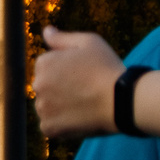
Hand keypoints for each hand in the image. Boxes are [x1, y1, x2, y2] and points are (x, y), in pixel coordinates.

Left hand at [32, 27, 124, 141]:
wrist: (122, 100)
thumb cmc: (108, 68)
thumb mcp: (89, 42)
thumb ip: (62, 38)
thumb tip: (46, 31)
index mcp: (43, 63)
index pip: (47, 66)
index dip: (67, 70)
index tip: (84, 73)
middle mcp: (37, 85)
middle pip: (45, 86)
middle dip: (60, 87)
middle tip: (86, 90)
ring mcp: (42, 108)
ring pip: (47, 106)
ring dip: (59, 106)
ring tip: (84, 104)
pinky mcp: (49, 128)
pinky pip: (51, 125)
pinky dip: (62, 124)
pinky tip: (79, 117)